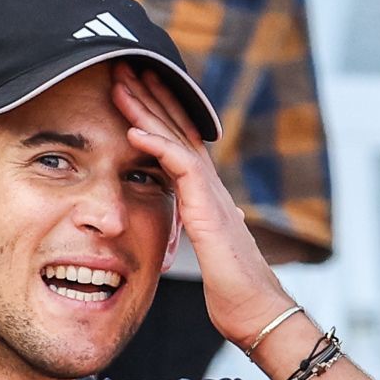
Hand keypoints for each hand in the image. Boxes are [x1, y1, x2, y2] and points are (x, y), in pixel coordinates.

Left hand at [110, 66, 295, 365]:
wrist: (256, 312)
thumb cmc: (233, 293)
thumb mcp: (207, 252)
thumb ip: (197, 230)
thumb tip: (192, 225)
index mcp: (207, 195)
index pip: (179, 143)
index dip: (158, 114)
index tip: (135, 91)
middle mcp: (211, 187)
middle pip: (178, 130)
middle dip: (152, 97)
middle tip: (127, 67)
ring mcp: (211, 195)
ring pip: (176, 139)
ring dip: (147, 110)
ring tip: (122, 84)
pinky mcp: (208, 209)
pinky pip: (179, 167)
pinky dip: (155, 145)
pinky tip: (133, 130)